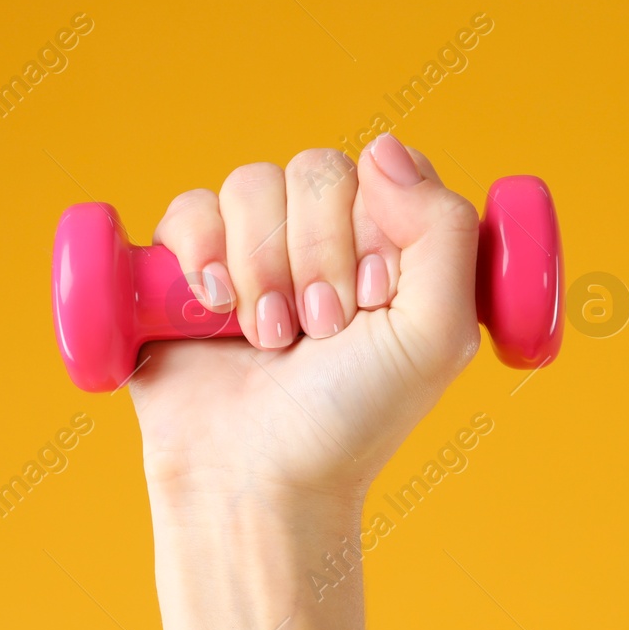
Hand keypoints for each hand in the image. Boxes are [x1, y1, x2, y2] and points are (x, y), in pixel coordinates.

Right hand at [129, 134, 482, 507]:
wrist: (256, 481)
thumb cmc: (350, 423)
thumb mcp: (435, 334)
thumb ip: (444, 229)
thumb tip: (382, 148)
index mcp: (385, 248)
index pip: (380, 169)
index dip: (372, 227)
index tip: (371, 298)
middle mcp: (317, 242)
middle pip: (314, 171)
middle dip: (315, 256)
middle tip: (317, 332)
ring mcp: (248, 253)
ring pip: (250, 185)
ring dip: (261, 267)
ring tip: (268, 339)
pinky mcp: (183, 271)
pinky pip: (188, 209)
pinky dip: (200, 253)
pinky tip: (212, 311)